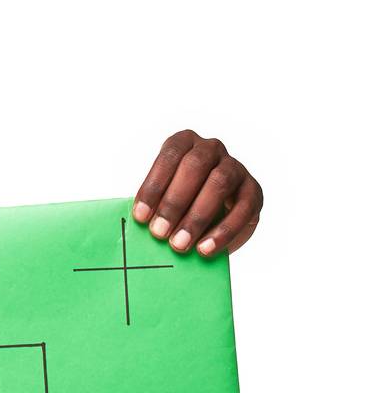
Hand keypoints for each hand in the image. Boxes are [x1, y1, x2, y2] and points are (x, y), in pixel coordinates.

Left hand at [131, 131, 262, 256]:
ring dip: (197, 217)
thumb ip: (153, 207)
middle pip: (195, 166)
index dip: (154, 186)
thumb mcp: (161, 201)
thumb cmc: (177, 207)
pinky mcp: (253, 191)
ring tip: (179, 244)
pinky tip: (205, 249)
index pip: (170, 155)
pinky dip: (223, 231)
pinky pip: (243, 208)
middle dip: (174, 202)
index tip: (140, 217)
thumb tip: (139, 226)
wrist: (210, 223)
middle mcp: (211, 149)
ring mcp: (235, 168)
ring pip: (219, 183)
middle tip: (159, 232)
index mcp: (185, 143)